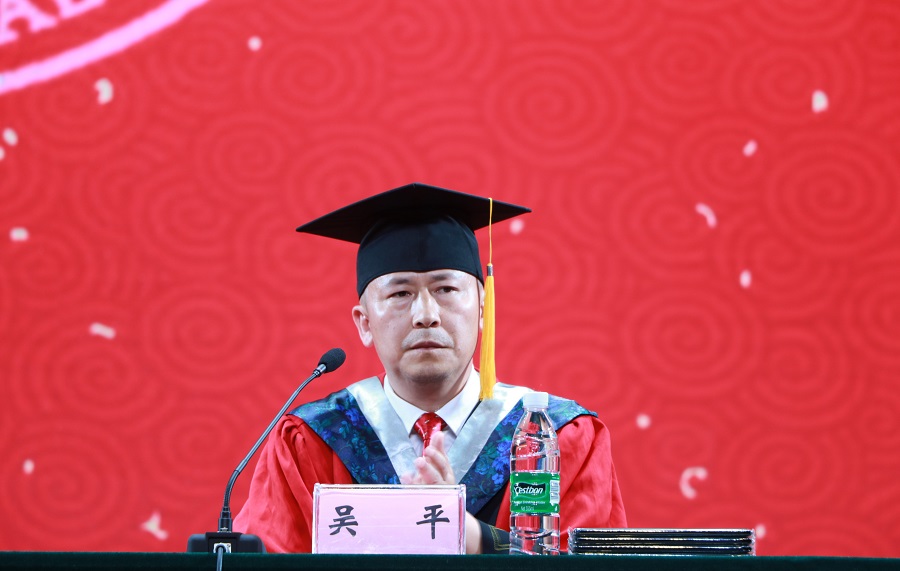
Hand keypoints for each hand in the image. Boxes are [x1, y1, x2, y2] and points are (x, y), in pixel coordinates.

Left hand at [399, 430, 483, 553]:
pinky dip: (411, 493)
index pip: (444, 466)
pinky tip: (404, 483)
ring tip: (409, 476)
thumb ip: (439, 451)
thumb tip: (438, 433)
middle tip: (419, 460)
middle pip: (437, 479)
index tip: (428, 449)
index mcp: (447, 477)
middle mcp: (443, 488)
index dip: (437, 458)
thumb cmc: (440, 483)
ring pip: (428, 492)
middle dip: (428, 470)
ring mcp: (435, 499)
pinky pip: (418, 501)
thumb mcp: (440, 467)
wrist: (447, 512)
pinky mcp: (426, 508)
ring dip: (418, 484)